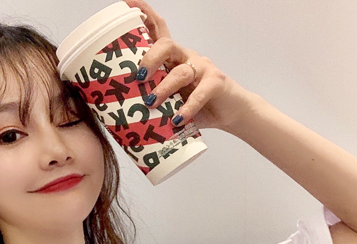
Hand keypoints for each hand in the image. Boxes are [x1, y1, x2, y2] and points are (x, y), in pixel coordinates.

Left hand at [123, 0, 256, 131]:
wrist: (231, 113)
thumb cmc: (197, 106)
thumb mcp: (171, 101)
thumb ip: (154, 101)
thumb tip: (124, 113)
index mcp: (173, 59)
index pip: (158, 30)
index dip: (145, 15)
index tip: (128, 4)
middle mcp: (186, 58)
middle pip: (166, 46)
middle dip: (150, 59)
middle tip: (139, 77)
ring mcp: (202, 68)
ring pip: (180, 72)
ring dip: (164, 88)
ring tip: (152, 103)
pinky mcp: (215, 83)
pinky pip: (200, 93)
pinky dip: (187, 107)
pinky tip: (177, 119)